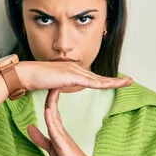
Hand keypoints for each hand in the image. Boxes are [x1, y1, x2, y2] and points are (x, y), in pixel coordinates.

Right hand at [17, 61, 131, 91]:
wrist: (26, 74)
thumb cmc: (34, 79)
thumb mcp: (50, 83)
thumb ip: (58, 84)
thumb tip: (59, 87)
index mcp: (71, 70)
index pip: (91, 77)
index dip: (104, 80)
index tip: (115, 83)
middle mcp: (75, 68)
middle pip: (98, 77)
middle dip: (114, 80)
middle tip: (129, 81)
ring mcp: (74, 70)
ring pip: (98, 79)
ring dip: (114, 81)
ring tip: (128, 82)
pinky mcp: (71, 76)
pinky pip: (91, 82)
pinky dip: (104, 83)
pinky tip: (114, 84)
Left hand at [27, 88, 104, 155]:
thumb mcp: (51, 149)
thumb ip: (40, 138)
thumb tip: (29, 127)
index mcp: (58, 130)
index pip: (51, 109)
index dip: (47, 96)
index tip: (42, 83)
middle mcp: (61, 130)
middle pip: (53, 108)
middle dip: (50, 93)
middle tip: (47, 76)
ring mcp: (64, 137)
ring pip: (55, 116)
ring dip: (51, 102)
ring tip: (50, 86)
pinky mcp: (65, 147)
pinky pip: (56, 132)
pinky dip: (51, 121)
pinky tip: (48, 111)